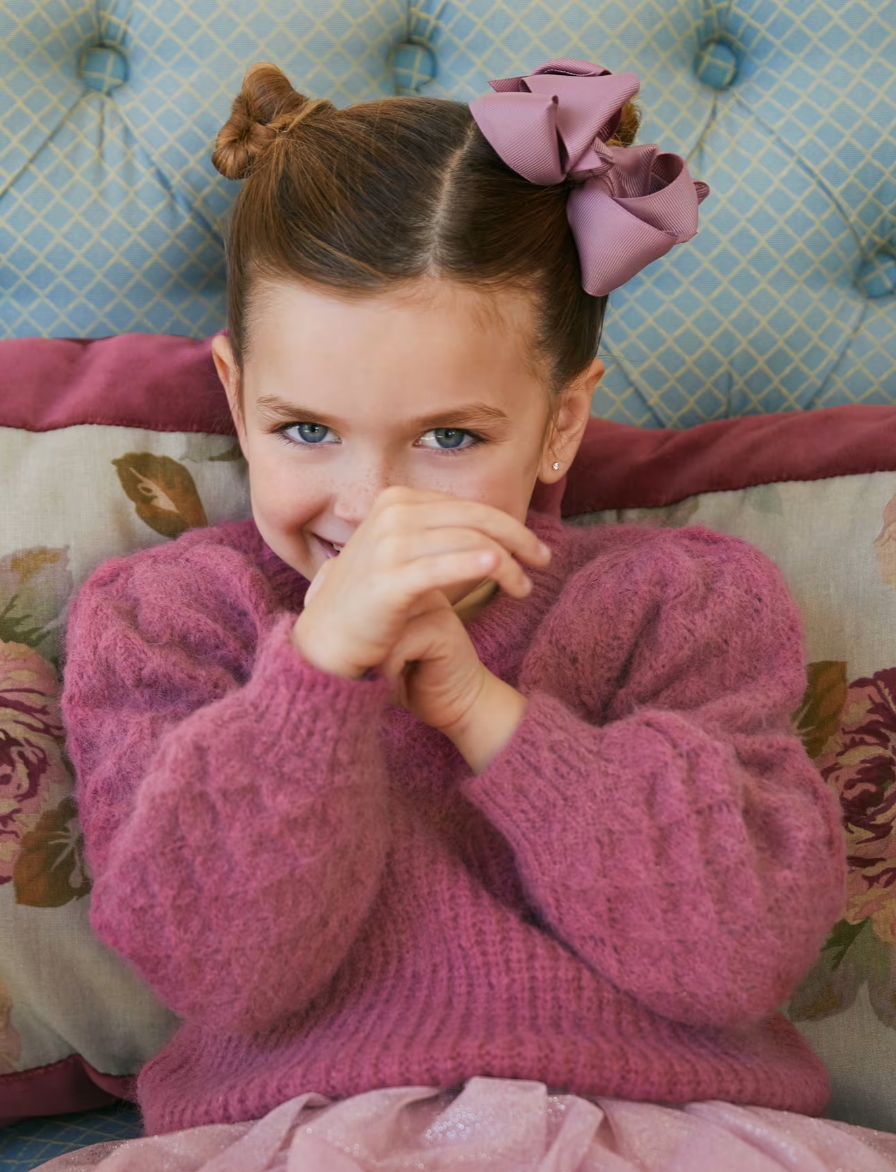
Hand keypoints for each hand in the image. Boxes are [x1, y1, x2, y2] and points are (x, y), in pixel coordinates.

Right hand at [291, 487, 551, 712]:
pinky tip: (498, 571)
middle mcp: (392, 514)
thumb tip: (489, 535)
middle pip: (474, 519)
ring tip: (524, 587)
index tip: (531, 549)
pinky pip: (442, 567)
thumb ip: (440, 539)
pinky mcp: (388, 579)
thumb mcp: (406, 557)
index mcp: (398, 501)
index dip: (507, 525)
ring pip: (468, 543)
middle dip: (517, 539)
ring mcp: (387, 544)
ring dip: (506, 564)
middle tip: (544, 560)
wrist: (327, 640)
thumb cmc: (373, 604)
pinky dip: (475, 565)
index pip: (467, 507)